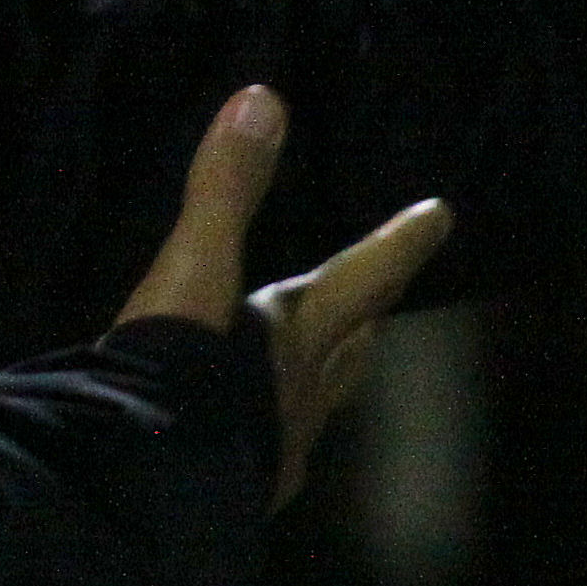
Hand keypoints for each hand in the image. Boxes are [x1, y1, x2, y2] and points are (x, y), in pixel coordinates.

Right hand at [119, 84, 453, 507]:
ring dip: (331, 373)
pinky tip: (256, 435)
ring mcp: (274, 446)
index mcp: (295, 333)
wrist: (145, 484)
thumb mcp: (195, 269)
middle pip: (353, 344)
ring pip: (319, 401)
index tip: (442, 214)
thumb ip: (225, 190)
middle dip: (372, 312)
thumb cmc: (177, 370)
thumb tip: (264, 98)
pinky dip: (275, 428)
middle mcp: (298, 391)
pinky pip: (273, 448)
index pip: (362, 276)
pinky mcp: (239, 488)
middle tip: (390, 293)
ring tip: (334, 359)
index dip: (399, 243)